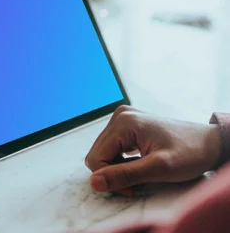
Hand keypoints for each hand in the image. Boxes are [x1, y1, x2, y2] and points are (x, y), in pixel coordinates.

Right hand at [85, 106, 219, 196]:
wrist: (211, 144)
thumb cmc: (190, 153)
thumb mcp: (158, 169)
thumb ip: (125, 175)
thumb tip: (94, 182)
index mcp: (123, 122)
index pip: (96, 158)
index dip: (110, 178)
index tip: (132, 188)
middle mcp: (119, 116)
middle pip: (97, 155)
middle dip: (113, 174)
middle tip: (136, 184)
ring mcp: (123, 119)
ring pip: (103, 153)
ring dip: (117, 169)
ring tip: (141, 175)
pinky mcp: (127, 125)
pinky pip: (112, 148)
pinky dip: (122, 162)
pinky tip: (139, 165)